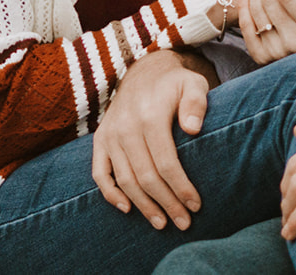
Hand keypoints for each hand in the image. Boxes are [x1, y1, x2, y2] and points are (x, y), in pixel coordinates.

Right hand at [92, 50, 212, 230]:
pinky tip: (127, 209)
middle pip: (146, 177)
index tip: (196, 205)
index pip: (166, 162)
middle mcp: (126, 127)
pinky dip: (110, 194)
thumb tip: (194, 128)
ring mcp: (110, 134)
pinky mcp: (100, 139)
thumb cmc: (174, 84)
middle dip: (167, 203)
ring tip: (162, 223)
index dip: (181, 188)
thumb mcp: (192, 83)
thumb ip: (196, 102)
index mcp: (150, 115)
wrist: (144, 70)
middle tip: (184, 223)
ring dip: (143, 206)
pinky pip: (99, 173)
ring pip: (125, 180)